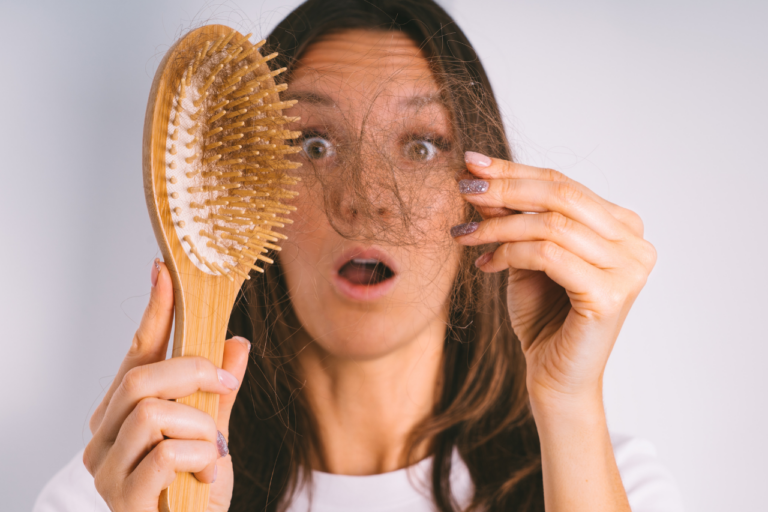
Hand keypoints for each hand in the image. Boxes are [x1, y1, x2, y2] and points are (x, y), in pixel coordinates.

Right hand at [83, 260, 249, 511]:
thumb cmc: (194, 491)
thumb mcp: (214, 434)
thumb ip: (220, 393)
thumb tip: (236, 342)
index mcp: (122, 415)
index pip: (135, 354)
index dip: (153, 313)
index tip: (165, 273)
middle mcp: (104, 437)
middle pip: (141, 379)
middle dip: (192, 372)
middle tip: (225, 384)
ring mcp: (107, 469)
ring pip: (151, 413)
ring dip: (199, 425)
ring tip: (213, 448)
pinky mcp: (122, 497)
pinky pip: (165, 454)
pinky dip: (199, 457)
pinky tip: (207, 472)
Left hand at [452, 152, 655, 408]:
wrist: (554, 377)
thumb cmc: (544, 316)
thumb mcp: (524, 255)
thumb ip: (513, 217)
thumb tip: (483, 176)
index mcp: (622, 227)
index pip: (564, 185)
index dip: (515, 171)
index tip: (472, 164)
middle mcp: (635, 244)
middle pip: (562, 196)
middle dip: (505, 188)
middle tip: (465, 187)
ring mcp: (629, 269)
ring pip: (552, 225)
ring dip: (499, 225)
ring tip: (464, 235)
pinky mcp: (611, 294)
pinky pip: (548, 255)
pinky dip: (509, 253)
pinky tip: (484, 264)